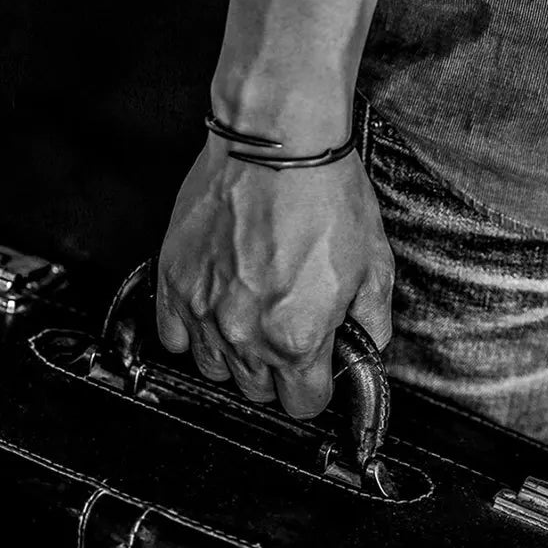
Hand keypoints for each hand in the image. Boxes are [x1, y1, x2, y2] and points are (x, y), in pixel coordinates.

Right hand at [156, 137, 393, 418]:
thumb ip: (372, 322)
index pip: (303, 405)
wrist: (277, 142)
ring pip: (214, 369)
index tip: (316, 371)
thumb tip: (367, 346)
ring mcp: (203, 309)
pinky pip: (173, 337)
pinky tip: (216, 308)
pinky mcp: (174, 280)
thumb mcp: (374, 263)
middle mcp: (246, 333)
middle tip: (287, 331)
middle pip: (257, 391)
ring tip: (251, 316)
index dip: (314, 389)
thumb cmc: (326, 195)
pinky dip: (193, 332)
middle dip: (277, 372)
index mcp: (298, 336)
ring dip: (235, 355)